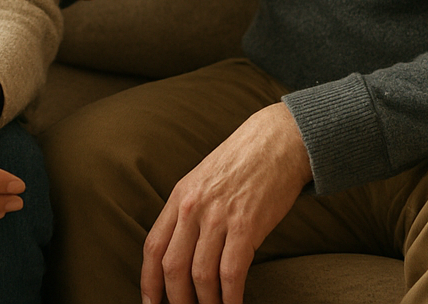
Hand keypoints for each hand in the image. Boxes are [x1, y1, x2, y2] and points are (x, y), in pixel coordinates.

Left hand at [141, 103, 312, 303]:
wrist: (278, 140)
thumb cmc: (244, 162)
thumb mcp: (204, 179)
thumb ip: (189, 211)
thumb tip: (182, 250)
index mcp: (179, 196)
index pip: (153, 247)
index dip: (148, 281)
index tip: (150, 302)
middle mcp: (193, 207)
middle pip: (172, 267)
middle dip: (177, 299)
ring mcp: (219, 216)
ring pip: (201, 276)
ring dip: (205, 303)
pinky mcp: (246, 226)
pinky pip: (231, 273)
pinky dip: (230, 298)